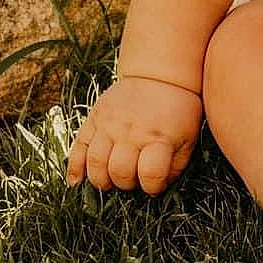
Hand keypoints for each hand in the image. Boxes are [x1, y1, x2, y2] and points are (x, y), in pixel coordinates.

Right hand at [64, 75, 202, 194]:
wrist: (157, 74)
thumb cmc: (176, 109)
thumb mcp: (187, 137)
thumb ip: (175, 166)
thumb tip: (158, 187)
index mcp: (159, 137)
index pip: (150, 175)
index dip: (152, 188)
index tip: (153, 187)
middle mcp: (131, 132)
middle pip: (119, 171)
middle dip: (125, 184)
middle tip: (130, 181)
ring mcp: (109, 125)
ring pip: (95, 163)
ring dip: (100, 180)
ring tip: (108, 182)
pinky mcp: (94, 119)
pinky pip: (78, 147)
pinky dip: (74, 167)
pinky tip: (76, 181)